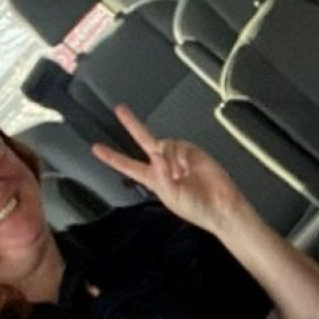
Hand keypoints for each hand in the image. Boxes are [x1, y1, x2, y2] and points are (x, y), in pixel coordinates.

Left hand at [91, 104, 248, 236]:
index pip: (128, 166)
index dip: (112, 157)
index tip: (97, 148)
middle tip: (120, 110)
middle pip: (144, 140)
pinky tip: (190, 169)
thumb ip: (161, 176)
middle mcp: (164, 165)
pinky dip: (182, 157)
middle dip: (132, 124)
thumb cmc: (197, 208)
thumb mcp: (171, 197)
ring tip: (182, 176)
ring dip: (171, 160)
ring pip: (164, 144)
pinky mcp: (194, 152)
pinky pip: (181, 146)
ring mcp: (179, 157)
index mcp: (154, 179)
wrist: (222, 207)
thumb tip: (158, 156)